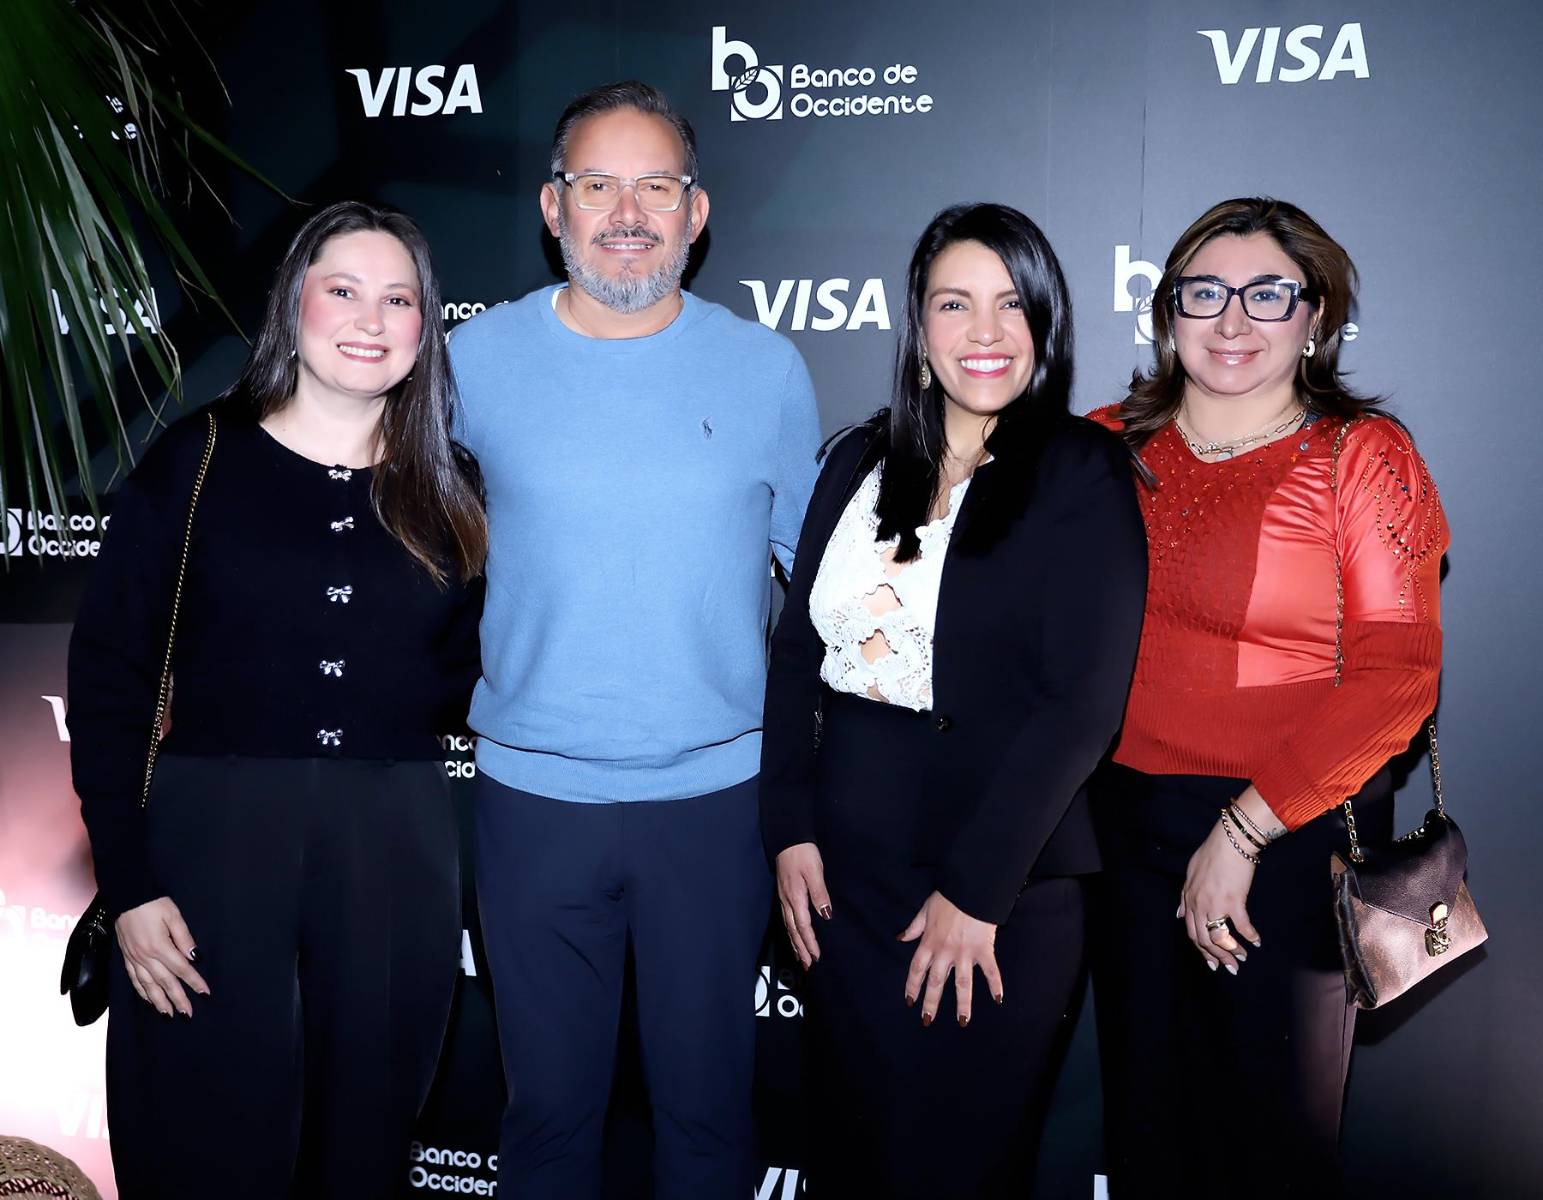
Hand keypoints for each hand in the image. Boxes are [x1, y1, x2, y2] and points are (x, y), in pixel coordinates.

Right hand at [115, 897, 208, 1016]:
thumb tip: (195, 958)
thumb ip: (185, 938)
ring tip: (168, 1014)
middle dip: (178, 999)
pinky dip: (142, 992)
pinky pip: (134, 979)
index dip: (194, 982)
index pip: (181, 969)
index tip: (205, 994)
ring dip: (158, 1001)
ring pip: (148, 985)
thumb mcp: (174, 916)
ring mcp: (134, 958)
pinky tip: (149, 1000)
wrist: (127, 896)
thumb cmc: (153, 903)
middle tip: (188, 1014)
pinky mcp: (126, 957)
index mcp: (160, 946)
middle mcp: (145, 956)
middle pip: (165, 982)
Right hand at [775, 842, 831, 969]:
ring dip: (795, 943)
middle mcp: (787, 901)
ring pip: (789, 926)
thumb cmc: (803, 853)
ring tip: (801, 957)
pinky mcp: (784, 894)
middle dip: (801, 949)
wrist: (788, 838)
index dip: (810, 943)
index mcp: (795, 898)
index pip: (803, 926)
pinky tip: (794, 935)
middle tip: (808, 965)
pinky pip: (787, 918)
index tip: (817, 957)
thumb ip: (820, 894)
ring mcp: (784, 898)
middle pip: (794, 931)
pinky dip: (791, 931)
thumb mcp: (815, 872)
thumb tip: (826, 915)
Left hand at [899, 891, 1001, 1027]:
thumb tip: (900, 938)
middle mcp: (945, 952)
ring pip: (962, 984)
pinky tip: (998, 1000)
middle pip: (936, 982)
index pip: (917, 969)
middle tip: (927, 1021)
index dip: (912, 986)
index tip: (910, 1001)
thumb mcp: (925, 910)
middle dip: (931, 1003)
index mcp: (929, 942)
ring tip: (963, 1022)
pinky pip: (990, 971)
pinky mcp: (983, 949)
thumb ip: (914, 927)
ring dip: (962, 1004)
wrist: (971, 888)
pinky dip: (995, 985)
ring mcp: (965, 953)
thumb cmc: (948, 897)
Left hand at [1177, 820, 1262, 973]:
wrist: (1230, 841)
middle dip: (1216, 957)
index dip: (1201, 949)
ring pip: (1219, 938)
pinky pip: (1241, 927)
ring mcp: (1215, 905)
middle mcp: (1199, 905)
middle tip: (1229, 967)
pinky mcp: (1234, 901)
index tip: (1211, 961)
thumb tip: (1178, 914)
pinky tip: (1256, 941)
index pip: (1191, 931)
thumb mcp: (1190, 873)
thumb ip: (1184, 896)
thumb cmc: (1211, 854)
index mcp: (1189, 899)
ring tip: (1242, 958)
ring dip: (1232, 952)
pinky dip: (1250, 936)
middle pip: (1204, 940)